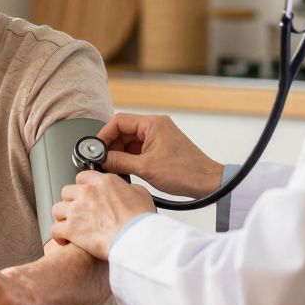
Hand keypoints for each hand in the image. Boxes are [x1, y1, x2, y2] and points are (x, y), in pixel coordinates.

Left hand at [50, 171, 154, 259]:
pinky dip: (58, 235)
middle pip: (67, 192)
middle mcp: (86, 193)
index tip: (85, 193)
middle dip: (71, 201)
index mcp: (103, 182)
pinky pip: (55, 229)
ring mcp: (76, 210)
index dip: (83, 186)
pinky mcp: (71, 229)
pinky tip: (64, 239)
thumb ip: (128, 189)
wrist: (136, 238)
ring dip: (62, 217)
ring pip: (57, 209)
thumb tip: (127, 192)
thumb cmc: (141, 220)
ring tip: (68, 224)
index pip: (83, 177)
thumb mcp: (141, 195)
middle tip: (78, 211)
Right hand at [97, 114, 223, 197]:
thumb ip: (119, 161)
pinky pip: (139, 148)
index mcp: (153, 124)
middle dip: (112, 146)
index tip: (96, 149)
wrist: (207, 183)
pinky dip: (130, 157)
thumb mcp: (145, 168)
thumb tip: (102, 159)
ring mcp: (159, 136)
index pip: (119, 121)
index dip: (105, 135)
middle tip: (103, 161)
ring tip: (115, 168)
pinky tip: (126, 169)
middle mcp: (156, 126)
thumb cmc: (185, 172)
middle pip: (124, 130)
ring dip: (121, 153)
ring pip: (130, 140)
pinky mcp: (161, 146)